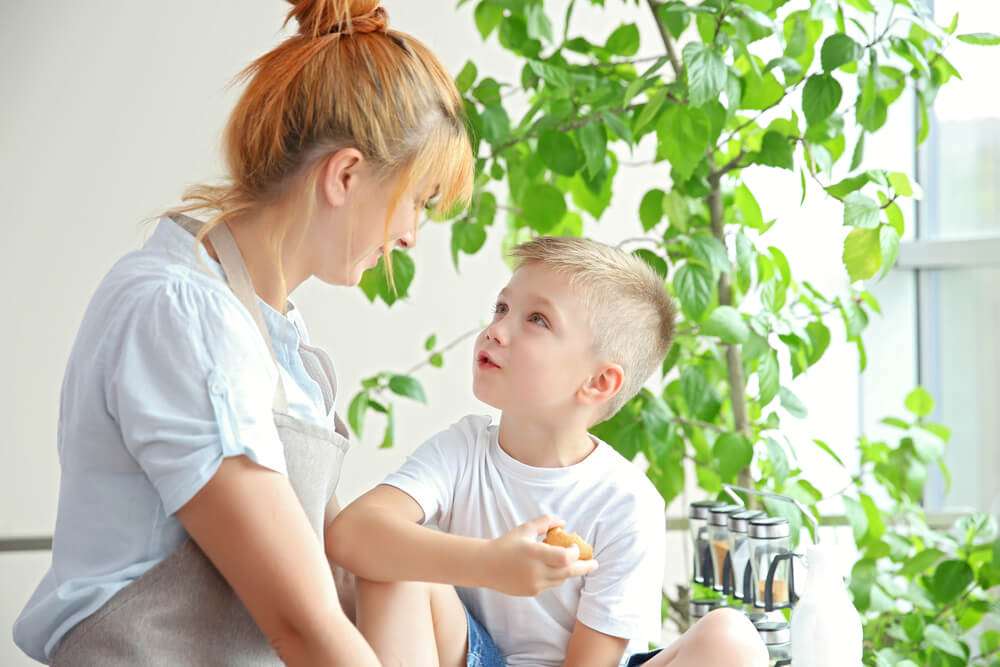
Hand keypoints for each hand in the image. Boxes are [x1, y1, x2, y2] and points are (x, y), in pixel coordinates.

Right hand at [483, 515, 598, 595]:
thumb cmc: (506, 544)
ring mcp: (534, 584)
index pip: (564, 557)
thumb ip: (545, 523)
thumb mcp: (525, 529)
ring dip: (568, 571)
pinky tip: (551, 568)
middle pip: (569, 572)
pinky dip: (555, 576)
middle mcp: (536, 571)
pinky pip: (551, 584)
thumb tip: (563, 522)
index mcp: (534, 553)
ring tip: (569, 562)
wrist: (486, 566)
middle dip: (584, 567)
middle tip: (595, 563)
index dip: (575, 553)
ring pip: (561, 579)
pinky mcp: (532, 592)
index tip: (575, 546)